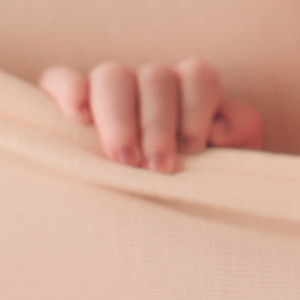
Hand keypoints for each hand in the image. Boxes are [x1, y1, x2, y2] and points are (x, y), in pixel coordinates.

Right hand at [37, 58, 263, 172]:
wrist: (145, 224)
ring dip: (119, 117)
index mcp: (188, 94)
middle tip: (157, 168)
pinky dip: (70, 90)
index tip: (193, 148)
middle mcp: (148, 87)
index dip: (197, 107)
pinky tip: (77, 118)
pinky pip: (60, 78)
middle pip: (156, 77)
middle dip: (158, 123)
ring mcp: (106, 92)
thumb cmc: (188, 191)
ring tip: (122, 159)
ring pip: (112, 76)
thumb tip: (220, 128)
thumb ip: (239, 135)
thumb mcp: (225, 167)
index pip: (198, 76)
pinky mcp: (63, 103)